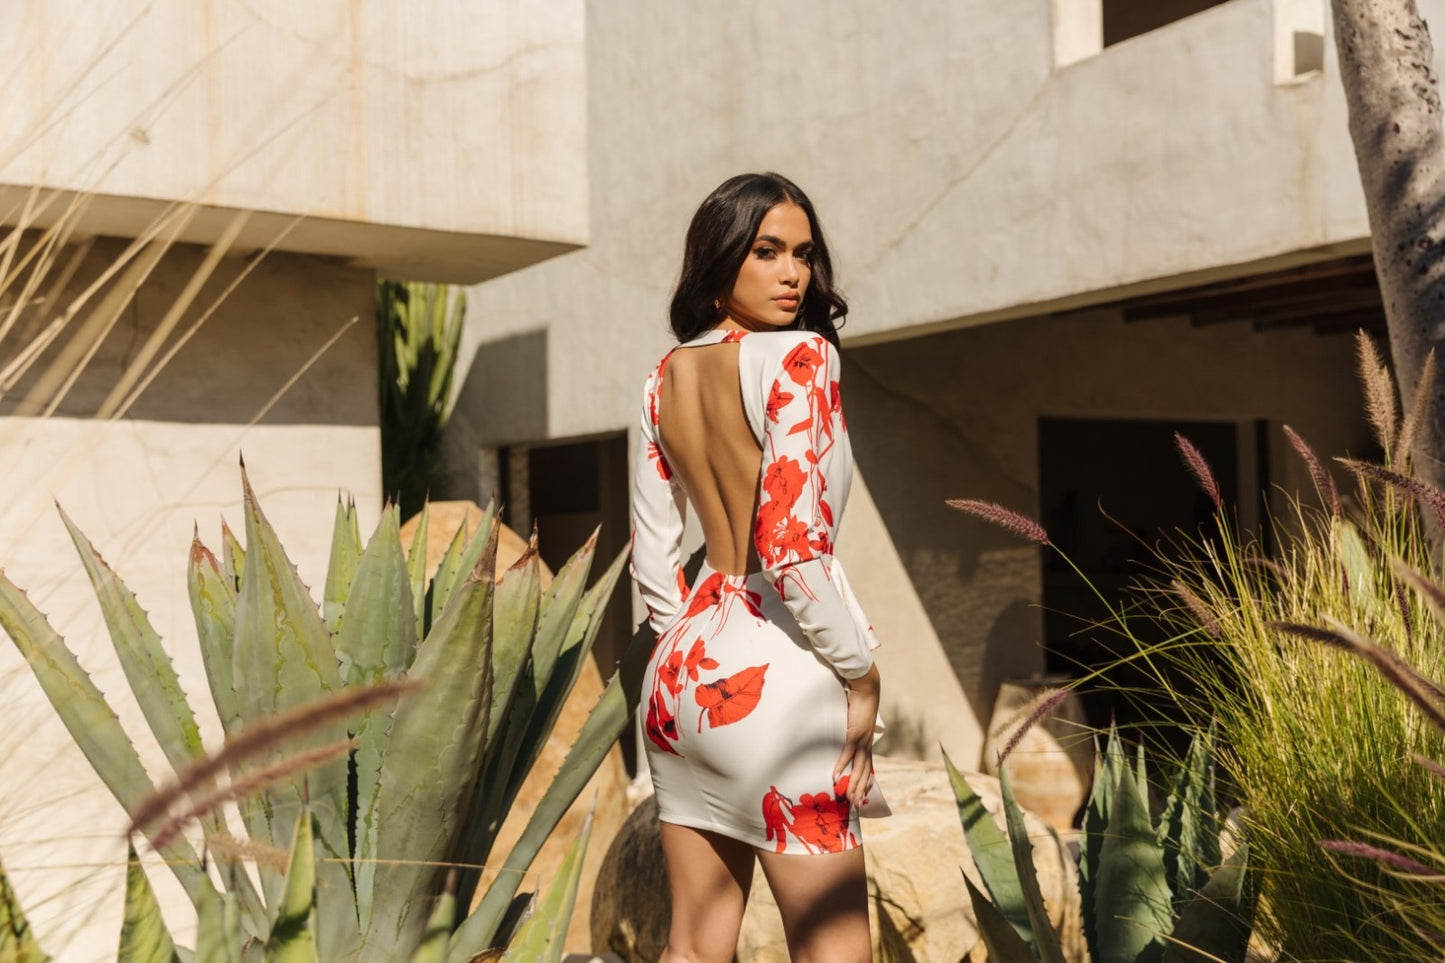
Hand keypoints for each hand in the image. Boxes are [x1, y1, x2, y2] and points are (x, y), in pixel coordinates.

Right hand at [834, 663, 879, 809]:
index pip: (867, 766)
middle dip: (861, 789)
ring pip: (859, 767)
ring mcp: (862, 740)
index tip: (862, 795)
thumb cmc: (859, 703)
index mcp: (867, 742)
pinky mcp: (855, 734)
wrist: (866, 689)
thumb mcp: (854, 721)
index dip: (865, 781)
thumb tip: (843, 733)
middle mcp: (867, 744)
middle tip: (856, 806)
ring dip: (854, 784)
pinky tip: (836, 776)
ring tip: (849, 799)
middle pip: (865, 772)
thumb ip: (850, 729)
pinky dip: (842, 766)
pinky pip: (847, 754)